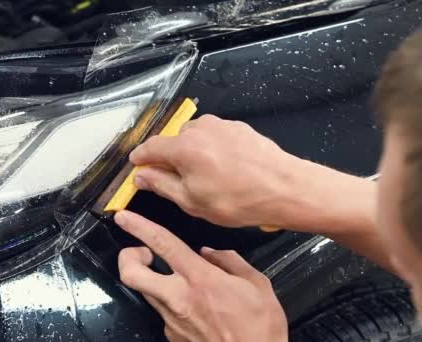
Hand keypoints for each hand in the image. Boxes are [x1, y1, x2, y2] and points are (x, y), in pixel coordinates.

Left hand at [115, 210, 287, 341]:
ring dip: (151, 279)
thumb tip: (210, 253)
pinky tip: (193, 307)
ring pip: (146, 292)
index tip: (123, 217)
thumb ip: (231, 262)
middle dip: (127, 257)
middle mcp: (179, 299)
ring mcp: (172, 320)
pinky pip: (164, 312)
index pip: (163, 244)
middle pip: (131, 274)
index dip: (139, 227)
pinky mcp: (172, 336)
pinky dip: (172, 303)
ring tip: (175, 279)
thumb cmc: (260, 328)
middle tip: (141, 252)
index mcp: (201, 279)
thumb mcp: (258, 285)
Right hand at [130, 114, 301, 226]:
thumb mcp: (192, 201)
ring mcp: (221, 125)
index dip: (140, 158)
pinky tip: (224, 170)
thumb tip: (142, 176)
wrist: (285, 188)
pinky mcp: (239, 127)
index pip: (150, 147)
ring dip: (192, 153)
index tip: (137, 165)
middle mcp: (200, 129)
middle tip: (176, 181)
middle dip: (170, 158)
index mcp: (184, 147)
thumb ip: (162, 185)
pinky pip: (214, 136)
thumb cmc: (239, 200)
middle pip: (173, 141)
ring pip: (194, 137)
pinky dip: (211, 150)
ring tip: (205, 178)